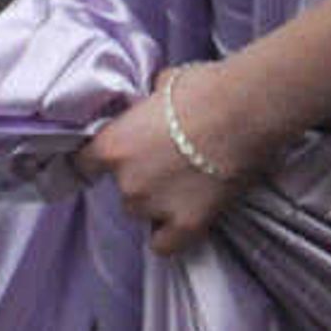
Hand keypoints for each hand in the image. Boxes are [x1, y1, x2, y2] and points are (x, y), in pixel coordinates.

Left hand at [76, 63, 258, 254]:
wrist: (245, 110)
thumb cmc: (205, 88)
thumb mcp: (163, 86)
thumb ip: (147, 107)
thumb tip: (153, 104)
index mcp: (113, 145)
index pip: (85, 165)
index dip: (100, 163)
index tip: (114, 160)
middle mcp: (126, 181)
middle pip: (122, 191)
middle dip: (142, 180)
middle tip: (170, 162)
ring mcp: (154, 207)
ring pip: (144, 214)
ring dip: (159, 204)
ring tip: (188, 184)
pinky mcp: (186, 225)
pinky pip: (165, 245)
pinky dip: (172, 236)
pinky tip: (185, 219)